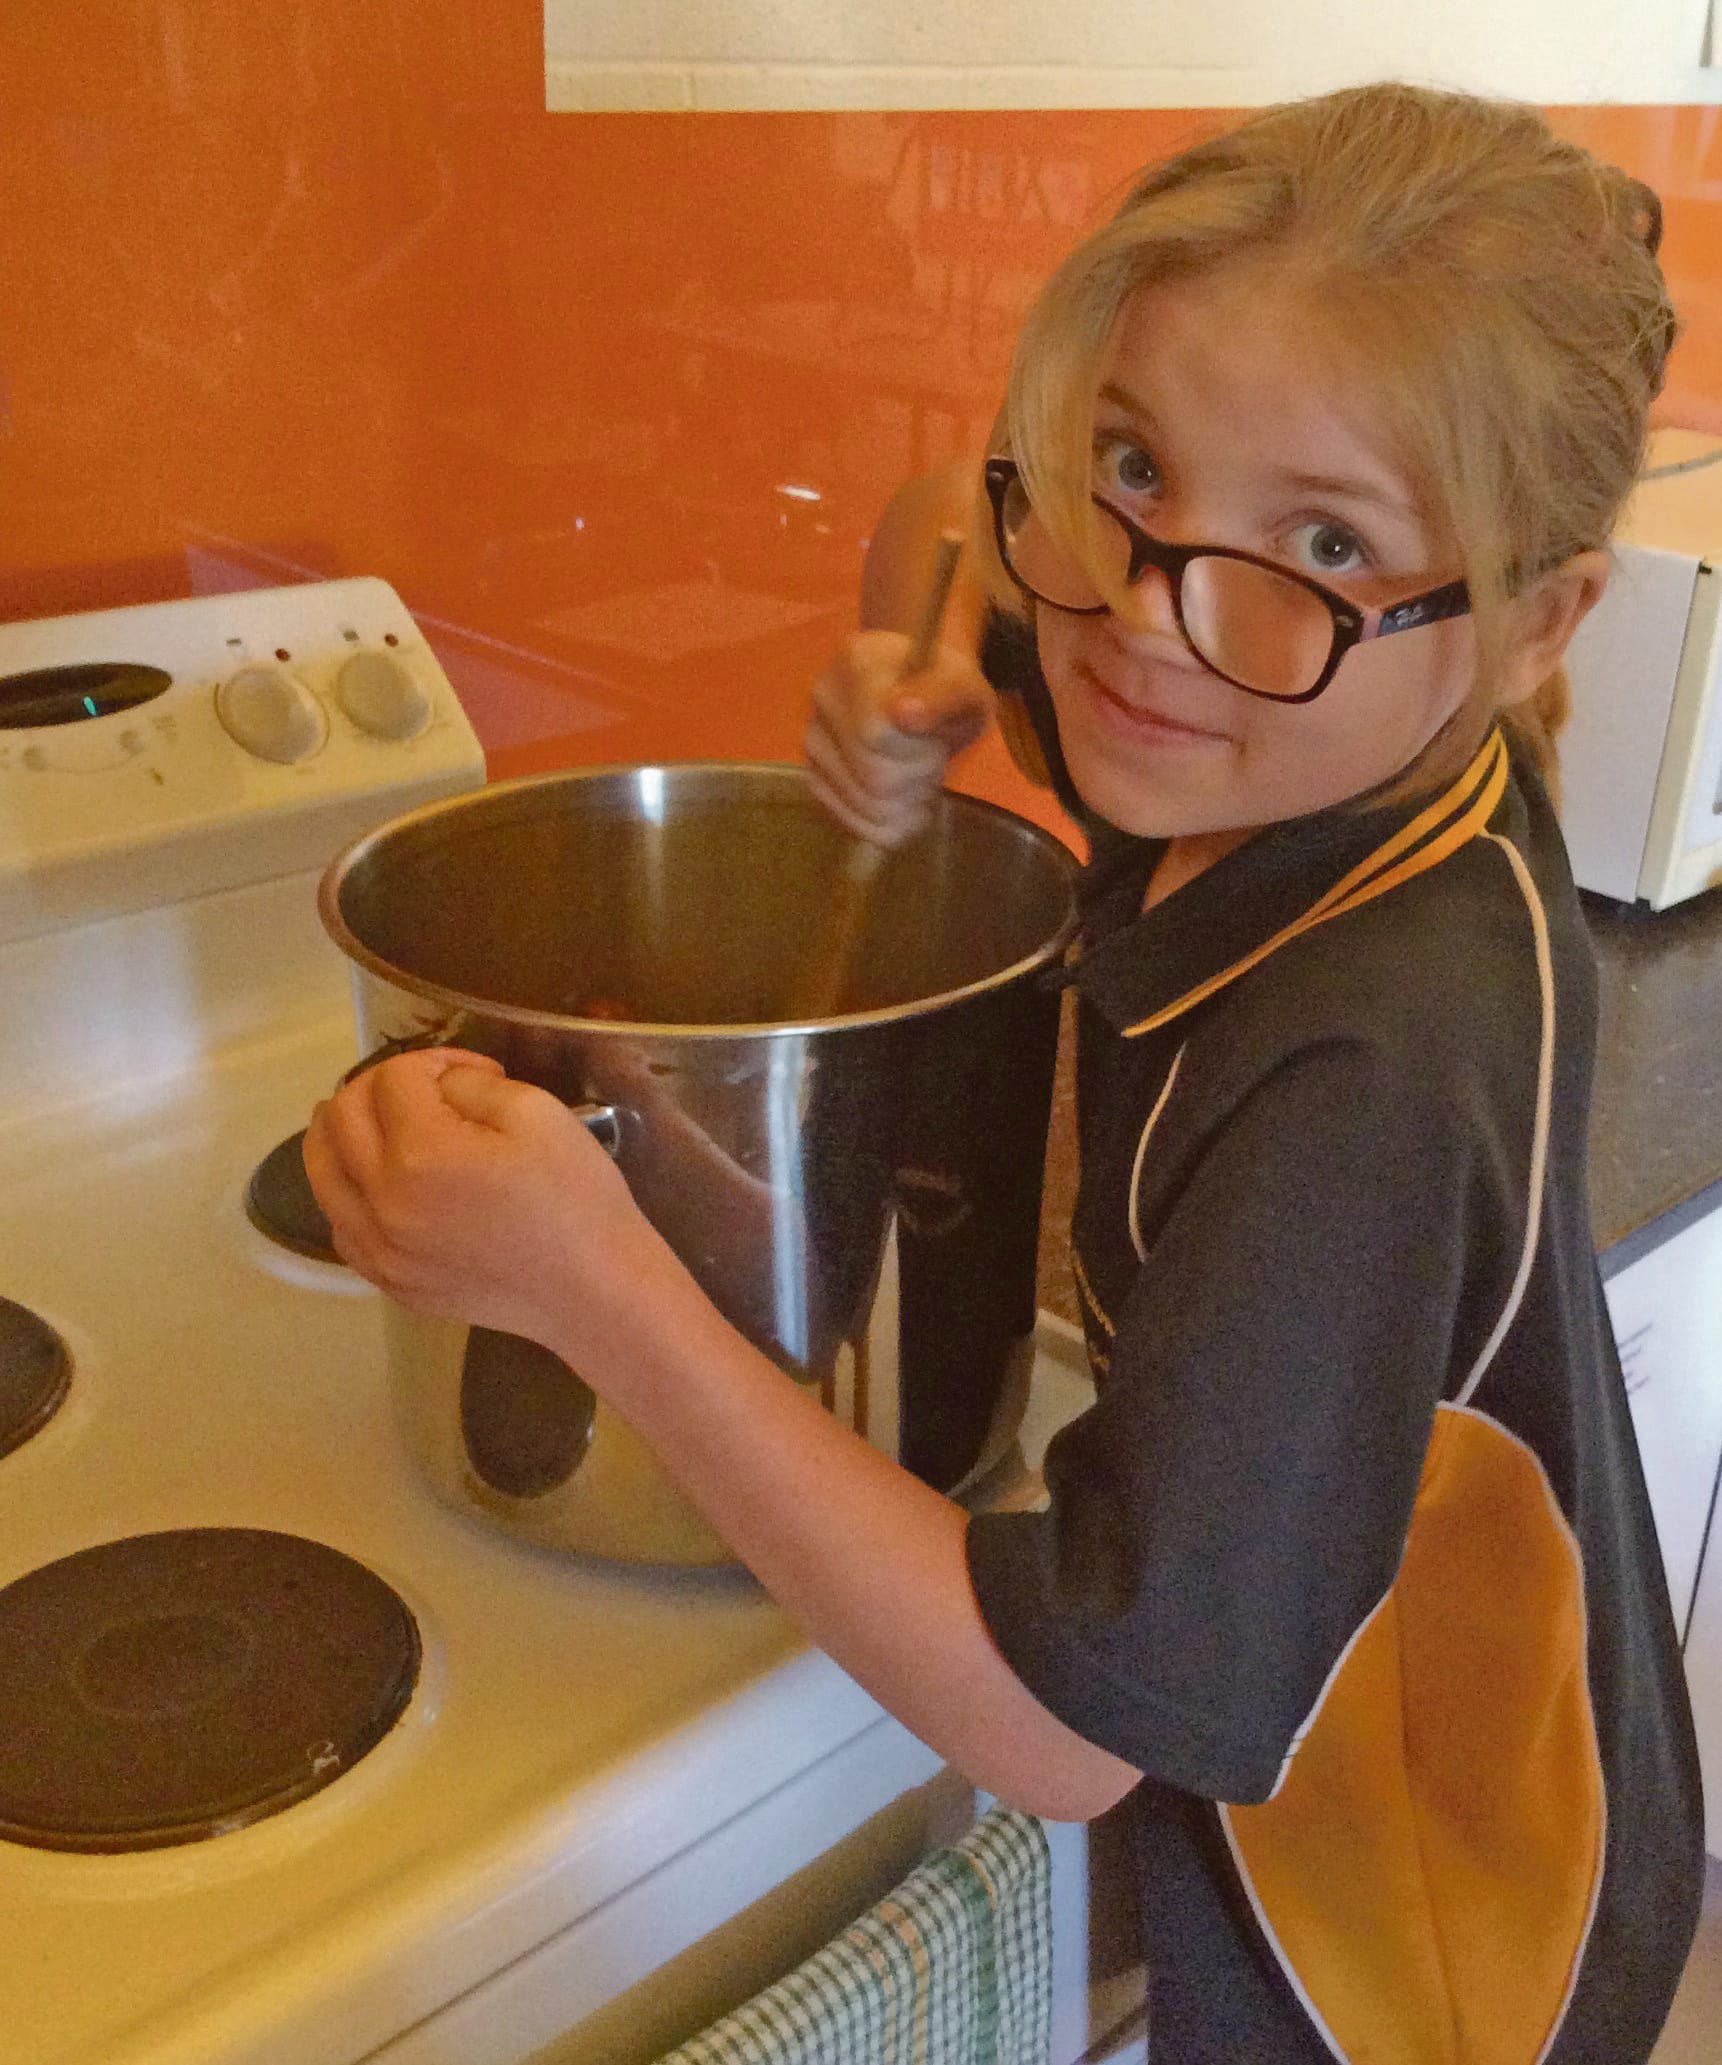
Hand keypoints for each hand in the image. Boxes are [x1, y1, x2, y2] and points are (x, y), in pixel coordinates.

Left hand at [302, 1048, 667, 1359]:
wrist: (592, 1290)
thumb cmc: (574, 1197)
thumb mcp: (536, 1112)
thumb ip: (469, 1083)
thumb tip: (437, 1085)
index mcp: (420, 1154)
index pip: (393, 1078)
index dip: (434, 1059)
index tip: (476, 1072)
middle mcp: (381, 1202)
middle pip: (340, 1116)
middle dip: (379, 1086)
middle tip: (426, 1090)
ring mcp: (378, 1249)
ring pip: (322, 1171)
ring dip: (345, 1133)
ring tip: (382, 1123)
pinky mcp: (388, 1281)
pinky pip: (341, 1223)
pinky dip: (351, 1190)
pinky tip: (385, 1184)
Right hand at [804, 630, 991, 846]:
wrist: (922, 691)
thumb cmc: (947, 689)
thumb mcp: (965, 687)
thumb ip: (942, 695)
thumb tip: (903, 713)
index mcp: (858, 662)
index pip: (876, 735)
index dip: (919, 750)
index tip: (935, 736)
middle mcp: (822, 697)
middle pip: (874, 777)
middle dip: (918, 778)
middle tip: (931, 759)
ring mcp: (812, 738)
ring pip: (865, 803)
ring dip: (906, 801)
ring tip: (916, 773)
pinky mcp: (813, 776)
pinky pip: (853, 822)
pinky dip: (887, 822)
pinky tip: (900, 797)